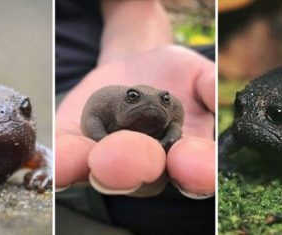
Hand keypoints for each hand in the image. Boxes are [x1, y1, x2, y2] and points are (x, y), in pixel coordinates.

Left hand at [56, 45, 214, 197]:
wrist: (133, 65)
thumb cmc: (170, 75)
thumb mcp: (196, 73)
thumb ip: (210, 87)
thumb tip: (219, 99)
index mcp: (182, 153)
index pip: (195, 171)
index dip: (197, 171)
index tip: (192, 161)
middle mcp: (148, 165)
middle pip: (146, 179)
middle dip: (141, 167)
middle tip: (138, 156)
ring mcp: (110, 160)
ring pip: (105, 175)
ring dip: (103, 170)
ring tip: (99, 158)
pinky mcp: (78, 148)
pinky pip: (69, 160)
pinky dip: (67, 161)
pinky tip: (62, 159)